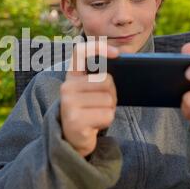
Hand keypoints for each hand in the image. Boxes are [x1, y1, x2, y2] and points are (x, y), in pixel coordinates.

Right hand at [60, 41, 118, 157]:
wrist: (73, 140)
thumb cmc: (87, 112)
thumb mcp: (89, 92)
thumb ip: (98, 78)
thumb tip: (122, 59)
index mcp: (71, 77)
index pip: (80, 52)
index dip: (99, 47)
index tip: (117, 54)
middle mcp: (66, 88)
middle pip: (106, 81)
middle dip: (111, 95)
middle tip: (100, 105)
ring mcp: (69, 104)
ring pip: (108, 99)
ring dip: (109, 110)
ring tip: (96, 115)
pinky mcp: (76, 121)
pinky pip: (107, 115)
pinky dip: (106, 121)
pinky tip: (94, 125)